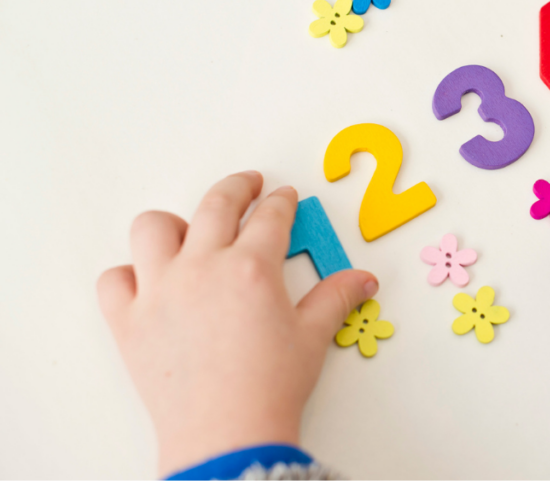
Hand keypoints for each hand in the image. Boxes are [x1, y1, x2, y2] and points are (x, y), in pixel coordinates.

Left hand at [96, 171, 377, 475]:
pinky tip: (148, 281)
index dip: (281, 201)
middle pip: (216, 204)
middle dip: (237, 187)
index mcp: (252, 267)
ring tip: (189, 231)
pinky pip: (114, 279)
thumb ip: (336, 298)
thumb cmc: (270, 388)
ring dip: (173, 223)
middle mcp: (203, 268)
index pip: (270, 216)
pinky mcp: (129, 320)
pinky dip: (128, 275)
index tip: (284, 198)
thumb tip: (362, 279)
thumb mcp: (313, 336)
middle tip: (248, 186)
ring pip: (153, 228)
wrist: (226, 435)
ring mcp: (160, 290)